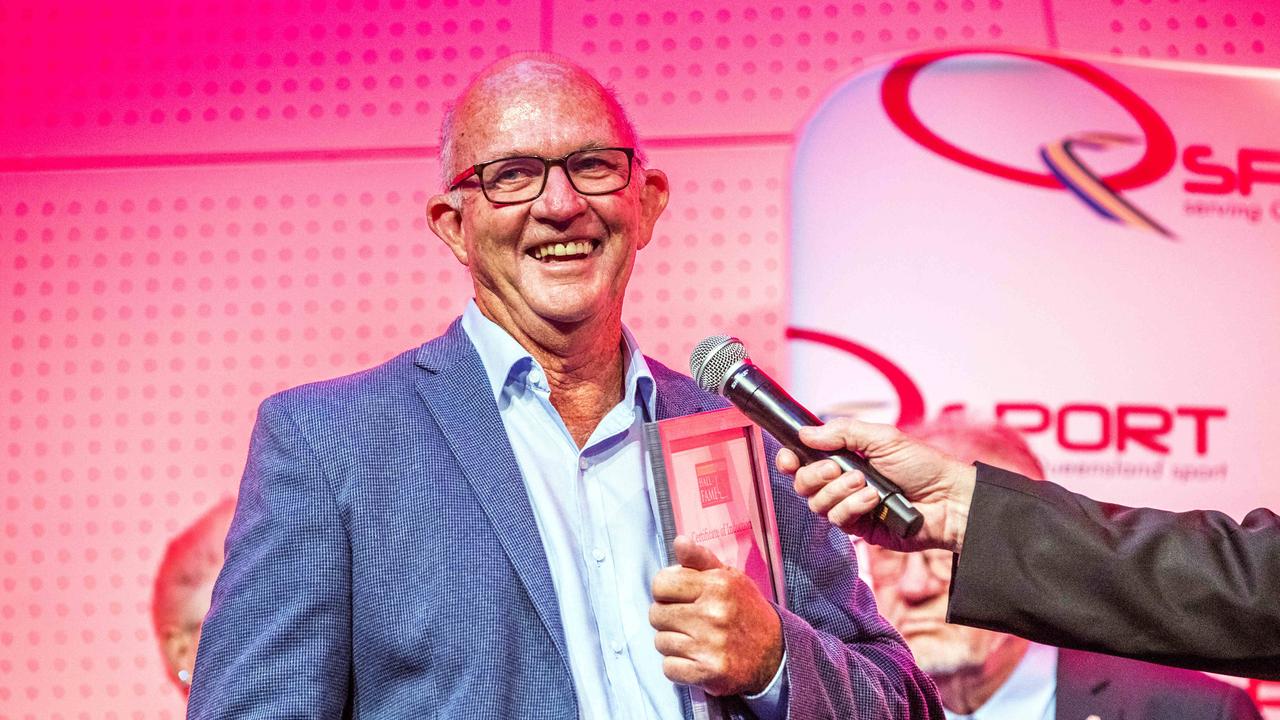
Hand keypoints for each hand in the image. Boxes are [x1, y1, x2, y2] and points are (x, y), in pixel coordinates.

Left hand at [649, 536, 782, 696]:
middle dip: (668, 617)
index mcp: (717, 585)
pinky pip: (669, 668)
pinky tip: (696, 659)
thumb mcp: (730, 578)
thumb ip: (700, 559)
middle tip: (688, 620)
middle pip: (656, 614)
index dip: (665, 590)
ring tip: (695, 640)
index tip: (678, 597)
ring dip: (674, 643)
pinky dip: (679, 666)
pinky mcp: (709, 673)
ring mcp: (711, 645)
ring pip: (661, 642)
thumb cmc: (746, 611)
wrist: (775, 654)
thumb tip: (679, 541)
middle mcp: (713, 614)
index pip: (661, 584)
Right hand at [775, 417, 976, 552]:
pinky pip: (837, 520)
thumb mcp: (882, 438)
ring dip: (840, 491)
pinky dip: (853, 507)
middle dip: (816, 475)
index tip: (789, 459)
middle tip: (838, 468)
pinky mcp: (858, 528)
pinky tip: (875, 501)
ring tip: (867, 485)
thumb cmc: (921, 465)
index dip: (789, 459)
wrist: (948, 499)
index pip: (803, 459)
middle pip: (803, 483)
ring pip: (817, 503)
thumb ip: (842, 432)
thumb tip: (805, 433)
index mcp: (844, 456)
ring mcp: (848, 505)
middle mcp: (841, 481)